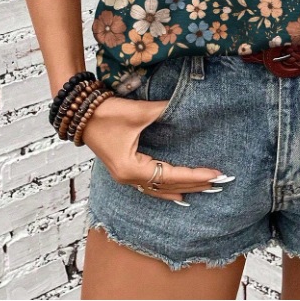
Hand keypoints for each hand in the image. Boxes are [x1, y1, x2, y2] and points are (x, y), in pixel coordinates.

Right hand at [81, 95, 227, 203]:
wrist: (80, 113)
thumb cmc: (106, 113)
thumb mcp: (139, 112)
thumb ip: (165, 111)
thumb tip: (188, 107)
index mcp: (132, 168)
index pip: (171, 175)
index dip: (194, 175)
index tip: (215, 174)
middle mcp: (129, 178)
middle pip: (167, 186)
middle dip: (194, 184)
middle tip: (218, 183)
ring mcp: (125, 176)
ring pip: (159, 189)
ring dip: (182, 188)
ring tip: (204, 189)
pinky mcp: (124, 170)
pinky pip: (150, 186)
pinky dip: (166, 189)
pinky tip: (178, 193)